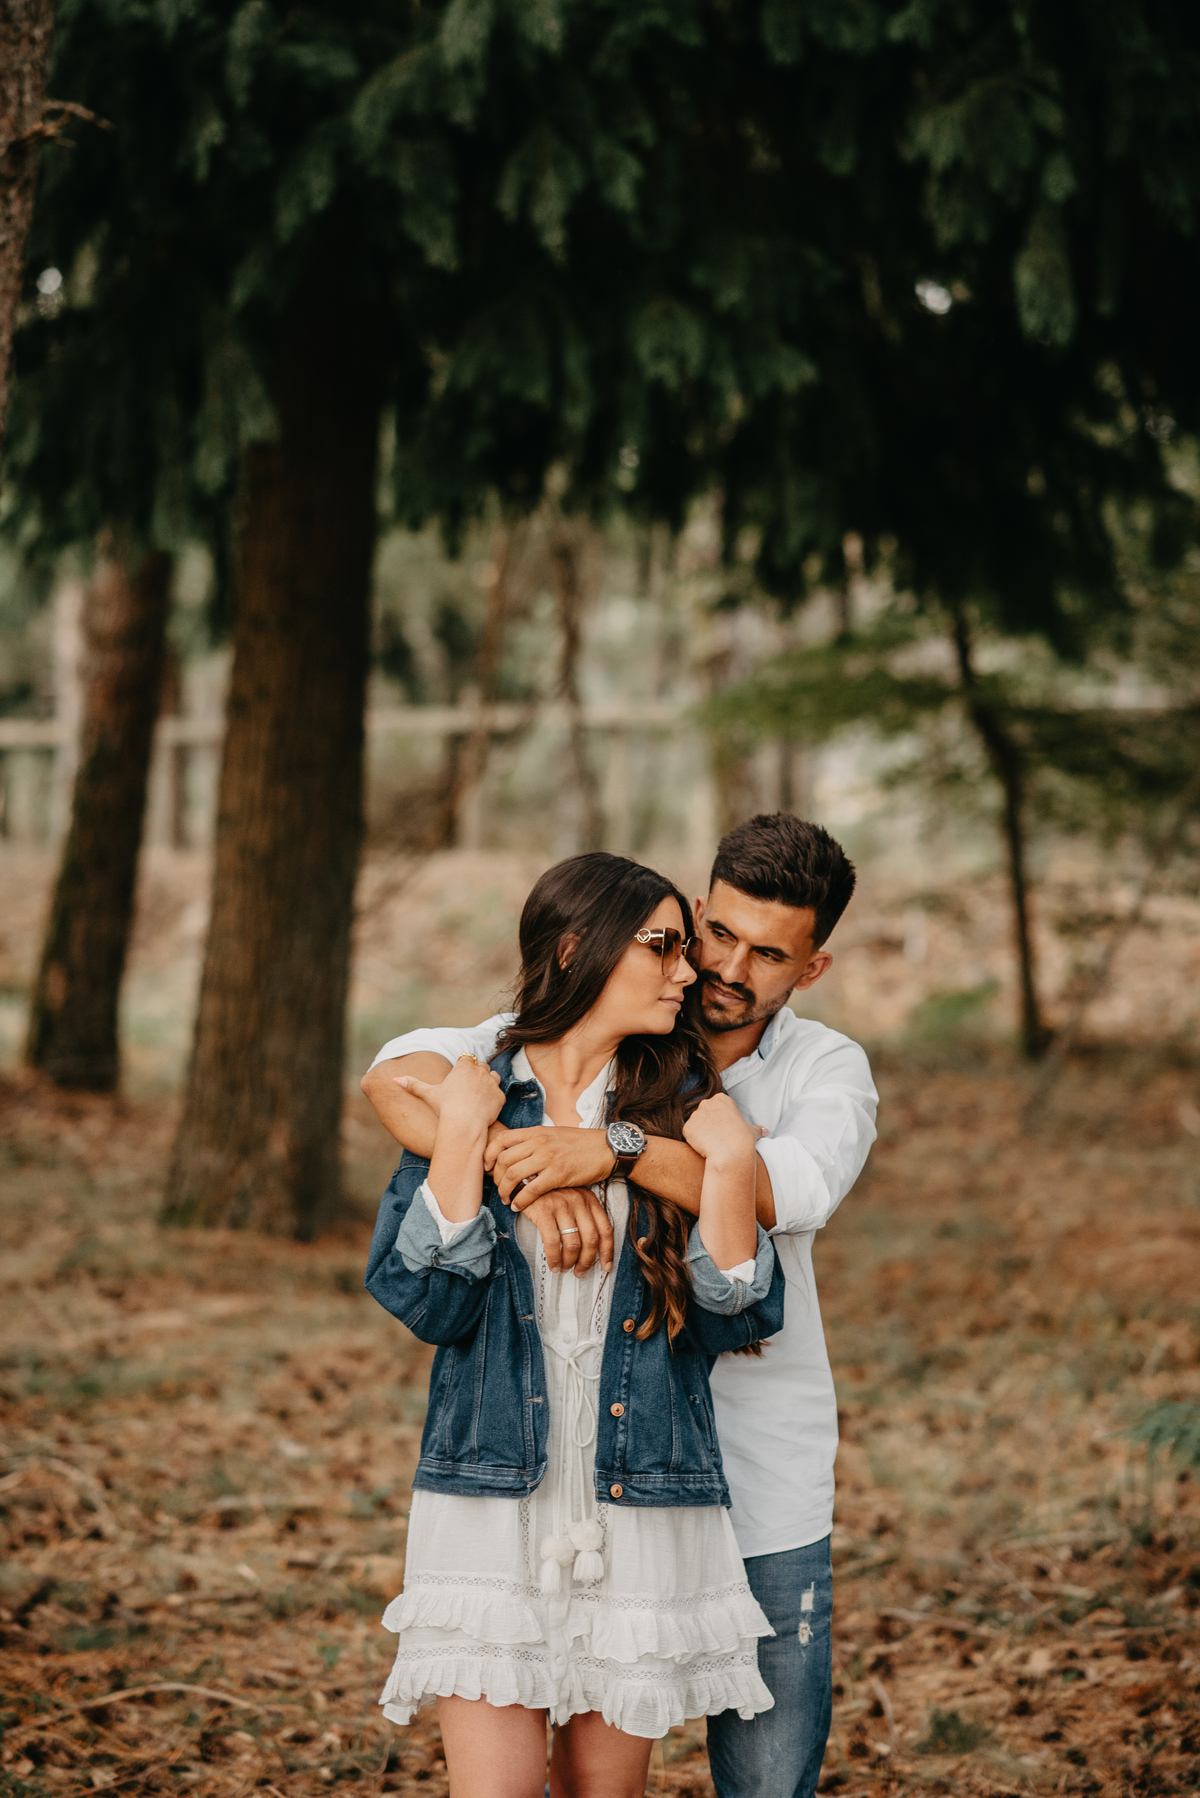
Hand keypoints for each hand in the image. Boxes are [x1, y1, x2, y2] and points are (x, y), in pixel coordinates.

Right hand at [403, 1058, 502, 1134]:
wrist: (463, 1124)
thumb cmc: (445, 1108)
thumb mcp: (428, 1094)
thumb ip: (413, 1084)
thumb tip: (395, 1080)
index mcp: (464, 1066)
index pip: (467, 1059)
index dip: (464, 1069)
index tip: (459, 1080)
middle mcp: (480, 1070)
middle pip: (482, 1066)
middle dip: (477, 1075)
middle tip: (468, 1090)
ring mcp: (492, 1082)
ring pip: (494, 1077)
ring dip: (488, 1083)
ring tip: (478, 1098)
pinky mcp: (501, 1096)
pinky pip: (500, 1094)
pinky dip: (494, 1100)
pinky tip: (485, 1109)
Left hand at [485, 1125, 612, 1203]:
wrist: (606, 1149)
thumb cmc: (580, 1144)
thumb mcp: (554, 1134)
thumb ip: (535, 1141)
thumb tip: (515, 1153)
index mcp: (537, 1131)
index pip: (502, 1139)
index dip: (489, 1154)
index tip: (486, 1168)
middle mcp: (539, 1142)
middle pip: (503, 1160)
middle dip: (495, 1178)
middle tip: (498, 1189)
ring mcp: (548, 1157)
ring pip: (513, 1175)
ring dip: (505, 1191)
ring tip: (506, 1200)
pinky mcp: (558, 1174)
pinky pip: (530, 1189)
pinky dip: (520, 1200)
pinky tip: (518, 1206)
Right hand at [518, 1188, 614, 1275]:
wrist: (525, 1178)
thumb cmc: (550, 1193)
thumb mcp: (572, 1198)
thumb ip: (583, 1216)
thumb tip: (591, 1248)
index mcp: (589, 1199)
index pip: (605, 1229)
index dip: (608, 1251)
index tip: (607, 1266)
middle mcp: (578, 1201)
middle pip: (591, 1239)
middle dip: (587, 1261)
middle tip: (580, 1272)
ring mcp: (561, 1206)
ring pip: (573, 1244)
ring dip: (570, 1262)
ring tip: (564, 1268)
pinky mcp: (544, 1211)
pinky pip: (553, 1242)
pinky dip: (554, 1258)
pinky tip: (553, 1265)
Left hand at [682, 1093, 763, 1164]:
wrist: (730, 1155)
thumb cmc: (743, 1141)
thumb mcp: (752, 1132)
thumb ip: (756, 1128)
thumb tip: (765, 1130)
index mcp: (722, 1099)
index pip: (717, 1106)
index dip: (722, 1119)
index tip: (726, 1129)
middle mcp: (706, 1103)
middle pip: (705, 1113)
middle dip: (709, 1124)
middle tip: (718, 1137)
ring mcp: (695, 1115)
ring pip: (696, 1124)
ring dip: (701, 1132)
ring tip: (712, 1144)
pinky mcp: (687, 1128)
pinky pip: (689, 1133)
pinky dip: (694, 1141)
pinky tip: (704, 1147)